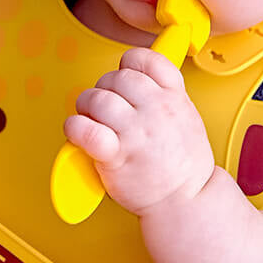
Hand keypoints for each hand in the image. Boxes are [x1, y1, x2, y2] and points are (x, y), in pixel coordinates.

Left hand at [63, 47, 214, 215]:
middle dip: (103, 88)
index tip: (124, 75)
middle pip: (116, 77)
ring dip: (86, 107)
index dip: (129, 64)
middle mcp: (155, 110)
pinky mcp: (115, 156)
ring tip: (90, 120)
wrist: (186, 202)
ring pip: (97, 99)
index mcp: (174, 97)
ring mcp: (136, 132)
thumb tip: (138, 77)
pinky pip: (85, 130)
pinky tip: (79, 134)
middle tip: (102, 106)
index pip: (146, 59)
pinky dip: (75, 129)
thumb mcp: (187, 117)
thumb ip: (165, 94)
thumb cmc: (183, 165)